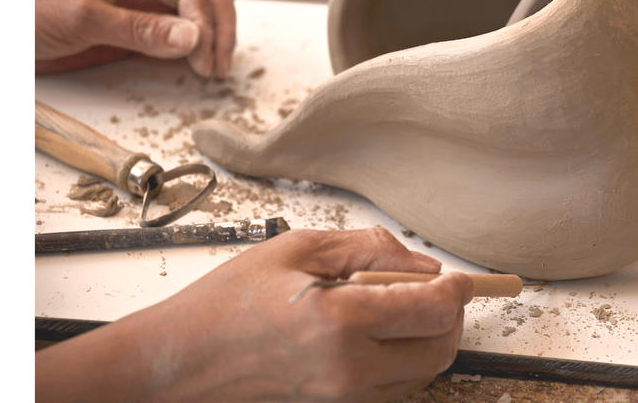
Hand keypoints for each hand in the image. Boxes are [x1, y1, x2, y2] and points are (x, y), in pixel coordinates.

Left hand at [33, 0, 235, 77]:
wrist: (10, 34)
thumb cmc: (30, 13)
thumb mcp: (81, 19)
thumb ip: (138, 29)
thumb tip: (193, 38)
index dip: (203, 22)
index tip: (202, 58)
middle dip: (219, 27)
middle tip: (215, 67)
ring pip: (203, 8)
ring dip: (215, 35)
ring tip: (213, 69)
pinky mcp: (144, 23)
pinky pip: (183, 29)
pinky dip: (198, 45)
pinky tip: (199, 64)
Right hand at [33, 228, 475, 402]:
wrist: (177, 366)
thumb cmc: (225, 303)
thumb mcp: (296, 250)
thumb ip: (369, 251)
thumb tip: (422, 263)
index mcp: (337, 321)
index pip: (433, 309)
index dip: (458, 289)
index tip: (460, 276)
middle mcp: (348, 370)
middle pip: (441, 349)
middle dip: (450, 316)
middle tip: (431, 289)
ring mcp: (343, 398)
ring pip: (421, 372)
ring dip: (425, 338)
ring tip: (388, 307)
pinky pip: (391, 385)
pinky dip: (398, 357)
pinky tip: (366, 330)